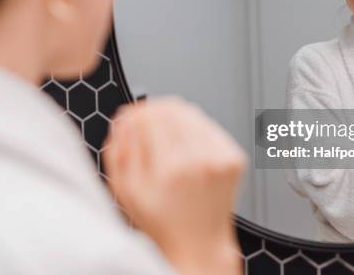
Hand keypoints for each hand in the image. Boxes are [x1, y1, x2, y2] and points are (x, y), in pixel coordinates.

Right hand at [103, 97, 246, 274]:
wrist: (199, 244)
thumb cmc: (162, 223)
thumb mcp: (126, 193)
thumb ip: (120, 153)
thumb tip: (124, 121)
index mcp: (171, 169)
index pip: (153, 115)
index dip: (137, 112)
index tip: (130, 118)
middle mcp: (201, 160)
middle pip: (174, 109)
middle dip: (154, 111)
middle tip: (144, 123)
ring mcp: (222, 157)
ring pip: (193, 113)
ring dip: (174, 118)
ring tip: (163, 139)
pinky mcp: (234, 157)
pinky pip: (209, 126)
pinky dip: (194, 129)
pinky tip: (184, 148)